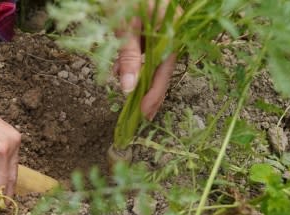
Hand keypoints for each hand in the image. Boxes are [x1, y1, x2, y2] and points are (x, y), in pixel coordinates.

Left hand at [115, 1, 179, 119]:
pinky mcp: (148, 26)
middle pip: (161, 67)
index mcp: (170, 26)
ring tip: (124, 90)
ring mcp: (159, 28)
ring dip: (138, 77)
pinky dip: (132, 62)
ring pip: (152, 60)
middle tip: (140, 115)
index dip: (155, 93)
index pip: (165, 68)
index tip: (144, 113)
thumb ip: (128, 56)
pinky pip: (144, 49)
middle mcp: (169, 28)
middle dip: (149, 91)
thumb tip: (128, 88)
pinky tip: (119, 70)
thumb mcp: (123, 25)